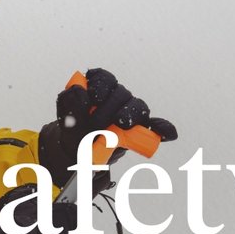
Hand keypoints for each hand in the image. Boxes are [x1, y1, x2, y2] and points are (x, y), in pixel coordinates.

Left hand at [38, 68, 176, 188]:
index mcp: (98, 89)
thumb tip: (80, 91)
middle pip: (121, 93)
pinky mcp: (139, 129)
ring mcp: (129, 113)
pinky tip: (168, 133)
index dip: (101, 85)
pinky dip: (162, 128)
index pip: (103, 78)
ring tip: (121, 123)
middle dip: (109, 108)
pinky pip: (154, 126)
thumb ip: (69, 102)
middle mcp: (115, 97)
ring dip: (131, 113)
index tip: (95, 98)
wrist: (77, 155)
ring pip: (137, 106)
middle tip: (97, 124)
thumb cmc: (73, 132)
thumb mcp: (66, 118)